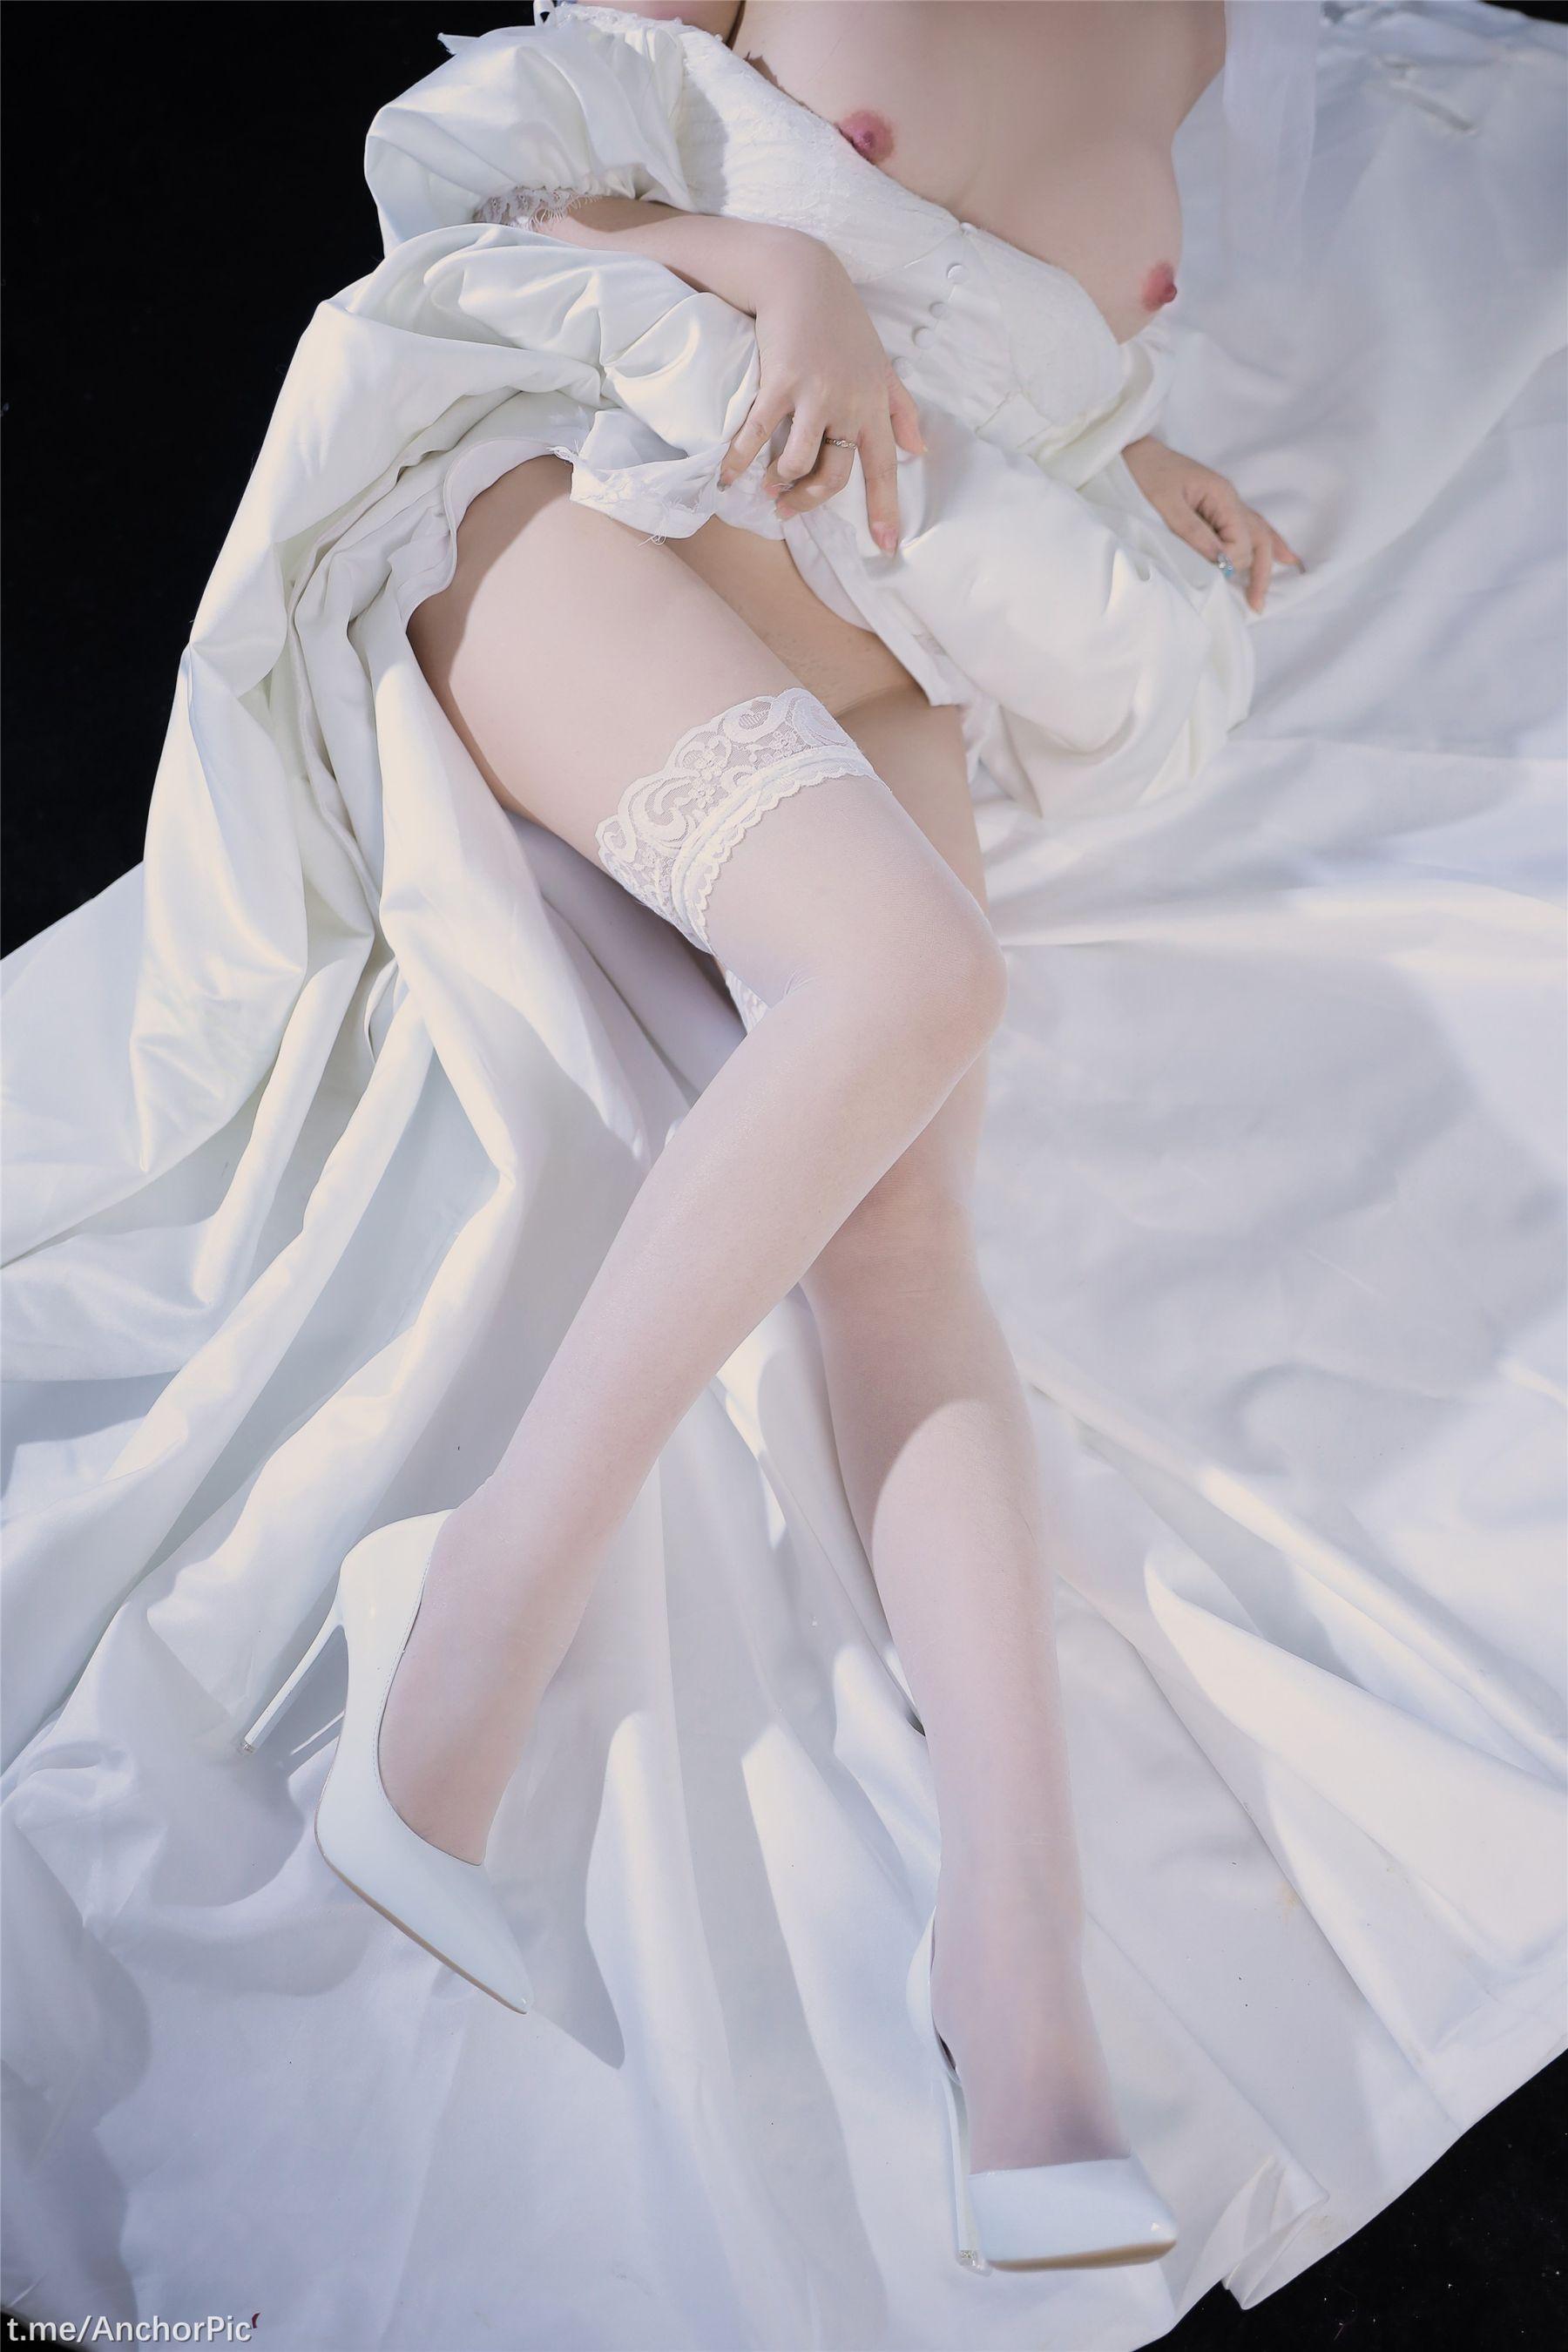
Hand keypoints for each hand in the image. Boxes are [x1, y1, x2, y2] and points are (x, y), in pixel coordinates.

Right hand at [717, 237, 924, 550]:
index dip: (886, 510)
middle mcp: (849, 405)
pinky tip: (728, 476)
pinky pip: (758, 436)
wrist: (802, 278)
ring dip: (779, 485)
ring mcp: (814, 394)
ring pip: (797, 463)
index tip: (888, 547)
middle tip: (789, 512)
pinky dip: (740, 461)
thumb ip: (901, 409)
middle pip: (834, 477)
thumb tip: (919, 449)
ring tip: (766, 489)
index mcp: (874, 406)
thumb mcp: (882, 365)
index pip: (884, 468)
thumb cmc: (843, 322)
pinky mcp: (779, 383)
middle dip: (810, 503)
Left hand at [1122, 436, 1304, 613]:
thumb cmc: (1146, 475)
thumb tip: (1222, 562)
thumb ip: (1193, 532)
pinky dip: (1265, 544)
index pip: (1240, 539)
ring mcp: (1227, 503)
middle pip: (1259, 539)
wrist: (1135, 453)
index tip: (1210, 572)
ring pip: (1259, 534)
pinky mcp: (1217, 508)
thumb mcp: (1166, 505)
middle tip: (1256, 605)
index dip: (1230, 560)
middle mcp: (1231, 499)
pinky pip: (1249, 528)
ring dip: (1264, 563)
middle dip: (1260, 572)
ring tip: (1264, 595)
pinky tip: (1283, 558)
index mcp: (1221, 496)